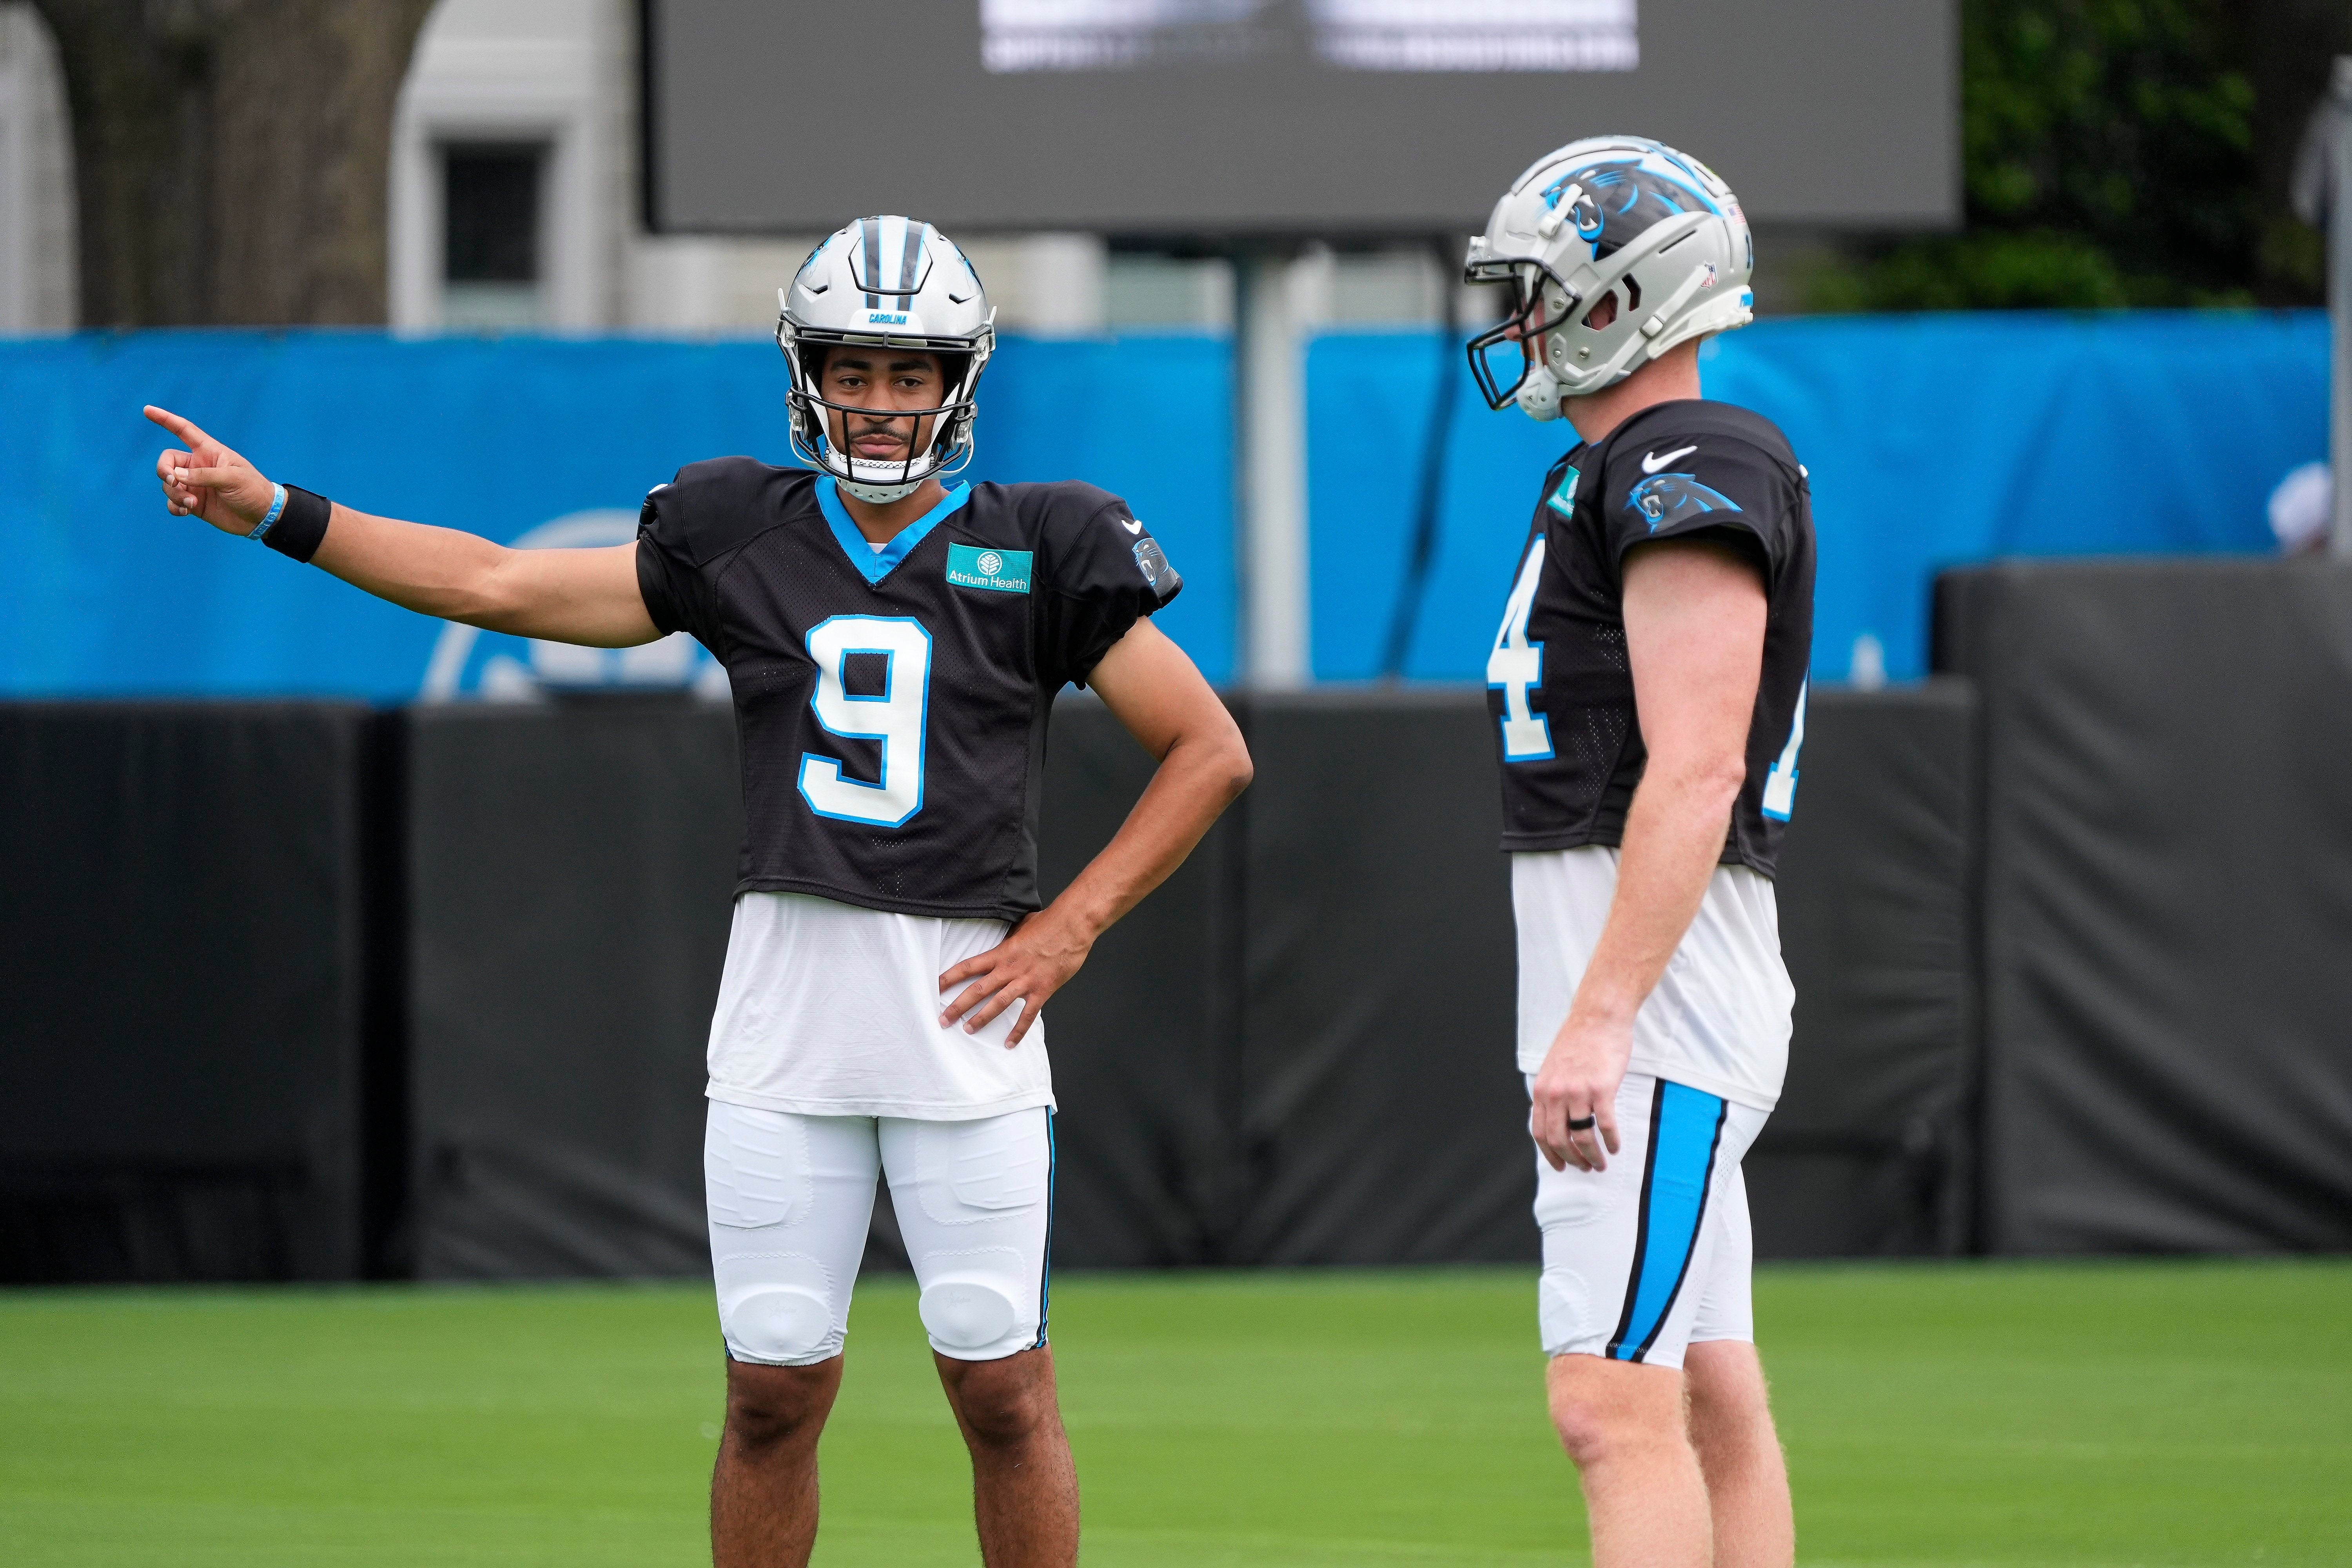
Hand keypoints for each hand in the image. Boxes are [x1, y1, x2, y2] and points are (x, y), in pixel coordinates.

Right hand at [146, 406, 274, 533]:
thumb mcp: (232, 478)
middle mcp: (198, 466)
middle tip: (174, 482)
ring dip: (174, 494)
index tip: (147, 410)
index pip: (183, 430)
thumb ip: (203, 475)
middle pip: (167, 461)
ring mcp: (195, 485)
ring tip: (191, 504)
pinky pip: (173, 501)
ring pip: (168, 484)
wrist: (262, 517)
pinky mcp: (194, 503)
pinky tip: (184, 511)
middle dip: (164, 471)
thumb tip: (176, 475)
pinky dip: (173, 506)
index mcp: (209, 452)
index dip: (166, 419)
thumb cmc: (252, 490)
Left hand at [937, 904, 1096, 1047]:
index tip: (935, 986)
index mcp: (1002, 953)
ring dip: (981, 1018)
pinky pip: (1028, 1015)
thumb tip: (1004, 940)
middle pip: (978, 990)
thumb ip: (1009, 939)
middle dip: (958, 1006)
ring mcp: (1025, 981)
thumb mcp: (1021, 927)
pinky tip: (1009, 1043)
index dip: (950, 977)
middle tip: (943, 1019)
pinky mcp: (1042, 990)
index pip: (969, 967)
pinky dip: (1019, 1030)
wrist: (1072, 926)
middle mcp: (1009, 969)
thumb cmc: (1049, 923)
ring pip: (998, 1004)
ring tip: (967, 1030)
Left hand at [1530, 1007, 1634, 1172]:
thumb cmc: (1579, 1042)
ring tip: (1602, 1163)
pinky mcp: (1601, 1089)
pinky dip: (1611, 1141)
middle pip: (1559, 1140)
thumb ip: (1552, 1094)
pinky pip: (1605, 1125)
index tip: (1561, 1167)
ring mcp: (1578, 1092)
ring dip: (1593, 1156)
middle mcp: (1556, 1093)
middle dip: (1572, 1160)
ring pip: (1582, 1137)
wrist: (1597, 1018)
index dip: (1551, 1155)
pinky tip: (1615, 1147)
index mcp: (1542, 1090)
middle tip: (1586, 1168)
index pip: (1540, 1133)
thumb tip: (1555, 1120)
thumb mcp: (1553, 1069)